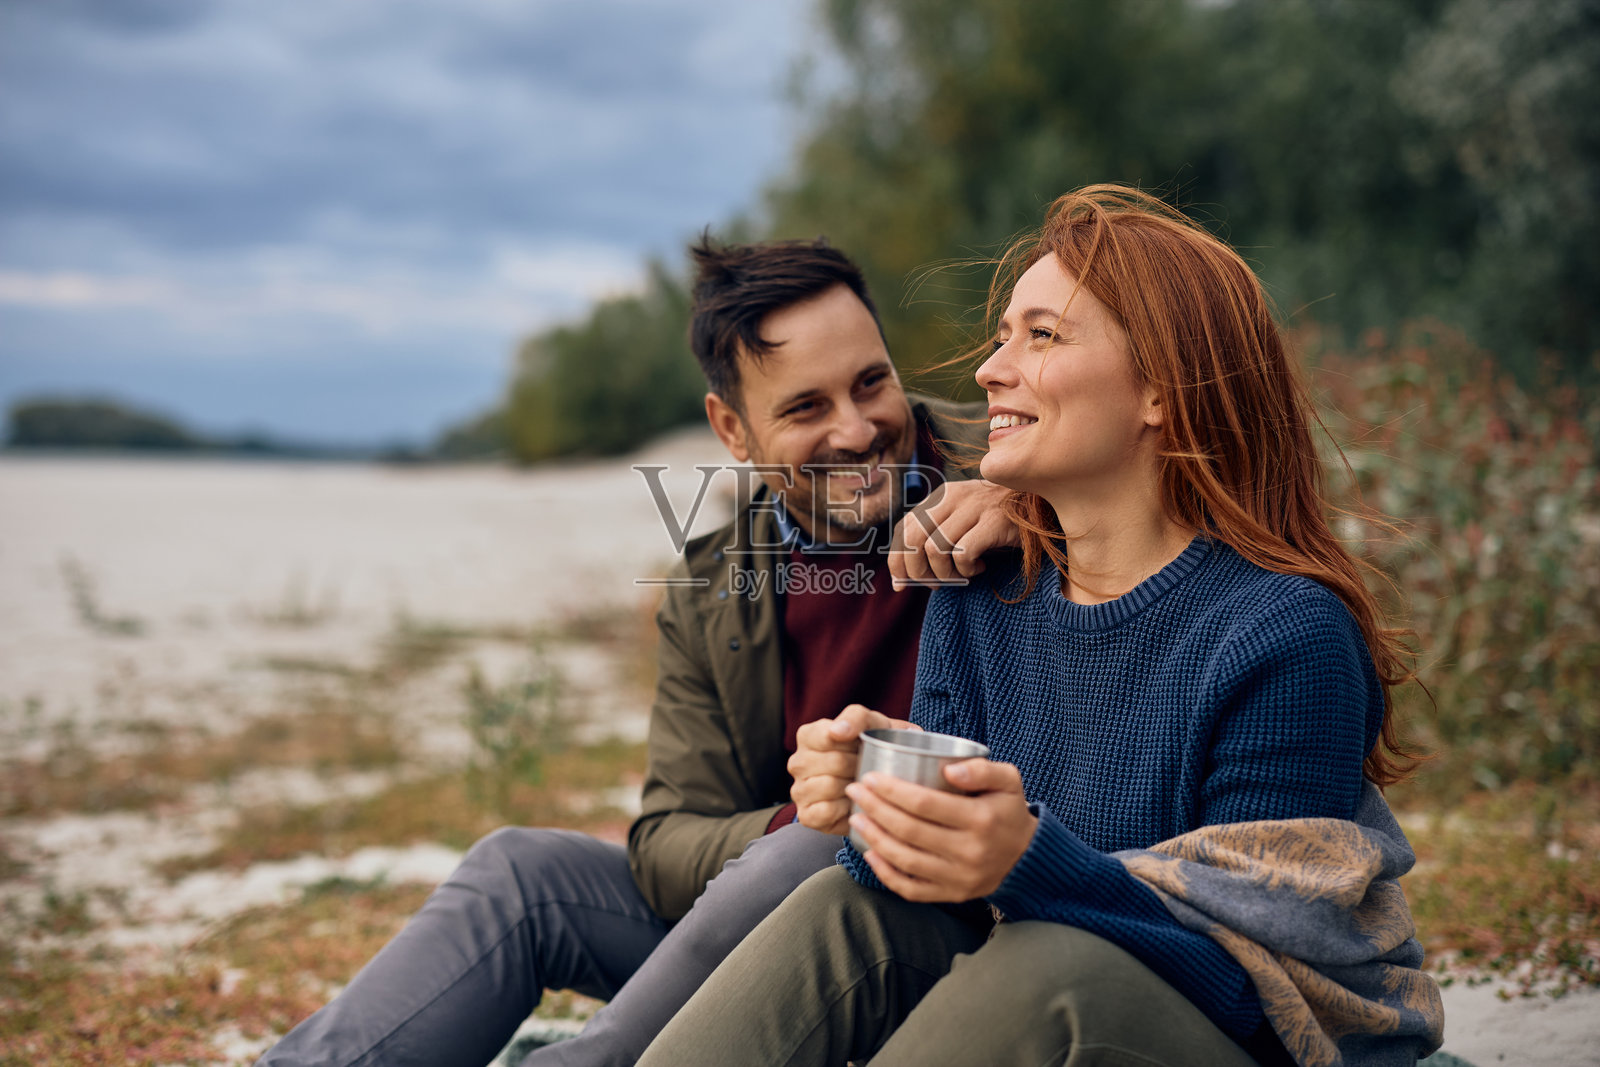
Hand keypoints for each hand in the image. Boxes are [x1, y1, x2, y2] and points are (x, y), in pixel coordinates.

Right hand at [789, 704, 918, 833]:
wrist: (881, 780)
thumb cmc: (873, 748)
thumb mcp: (872, 724)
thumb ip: (855, 718)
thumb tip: (837, 731)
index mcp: (808, 735)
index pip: (828, 736)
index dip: (854, 744)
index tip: (863, 746)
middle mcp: (797, 762)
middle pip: (834, 762)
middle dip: (859, 766)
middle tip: (868, 768)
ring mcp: (799, 790)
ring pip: (828, 786)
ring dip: (853, 788)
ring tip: (861, 785)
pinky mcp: (806, 815)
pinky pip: (824, 811)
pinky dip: (844, 809)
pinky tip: (852, 803)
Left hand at [845, 758, 1035, 901]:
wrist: (1026, 856)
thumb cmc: (1008, 810)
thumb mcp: (1008, 780)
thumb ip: (981, 768)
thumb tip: (948, 769)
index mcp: (981, 820)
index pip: (925, 804)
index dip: (892, 791)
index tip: (870, 778)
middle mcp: (969, 852)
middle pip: (910, 830)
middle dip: (875, 809)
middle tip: (855, 791)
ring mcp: (960, 878)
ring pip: (906, 860)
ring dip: (875, 839)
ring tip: (856, 818)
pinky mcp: (952, 895)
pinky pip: (912, 889)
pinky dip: (886, 874)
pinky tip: (870, 854)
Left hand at [889, 479, 1018, 588]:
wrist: (1040, 502)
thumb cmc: (997, 520)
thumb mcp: (963, 520)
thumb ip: (936, 536)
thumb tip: (905, 577)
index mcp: (940, 496)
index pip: (903, 528)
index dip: (897, 560)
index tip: (901, 584)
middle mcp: (952, 497)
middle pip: (914, 540)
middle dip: (918, 571)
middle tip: (936, 583)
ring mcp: (973, 507)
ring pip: (935, 548)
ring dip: (945, 573)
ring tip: (961, 575)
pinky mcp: (993, 521)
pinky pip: (963, 553)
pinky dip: (966, 569)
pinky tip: (979, 567)